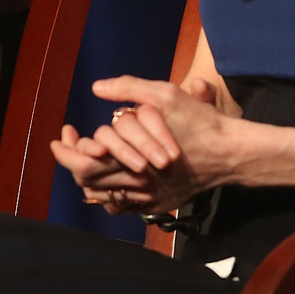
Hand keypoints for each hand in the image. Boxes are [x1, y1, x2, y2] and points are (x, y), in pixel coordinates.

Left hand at [50, 76, 241, 215]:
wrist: (231, 154)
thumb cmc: (200, 122)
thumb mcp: (166, 95)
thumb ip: (129, 89)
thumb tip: (97, 87)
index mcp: (133, 159)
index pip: (85, 162)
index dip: (67, 150)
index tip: (64, 133)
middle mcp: (137, 185)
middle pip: (88, 180)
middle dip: (70, 159)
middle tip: (66, 141)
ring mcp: (147, 199)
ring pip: (102, 195)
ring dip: (86, 176)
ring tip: (83, 154)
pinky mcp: (157, 205)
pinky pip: (122, 206)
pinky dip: (107, 192)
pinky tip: (106, 174)